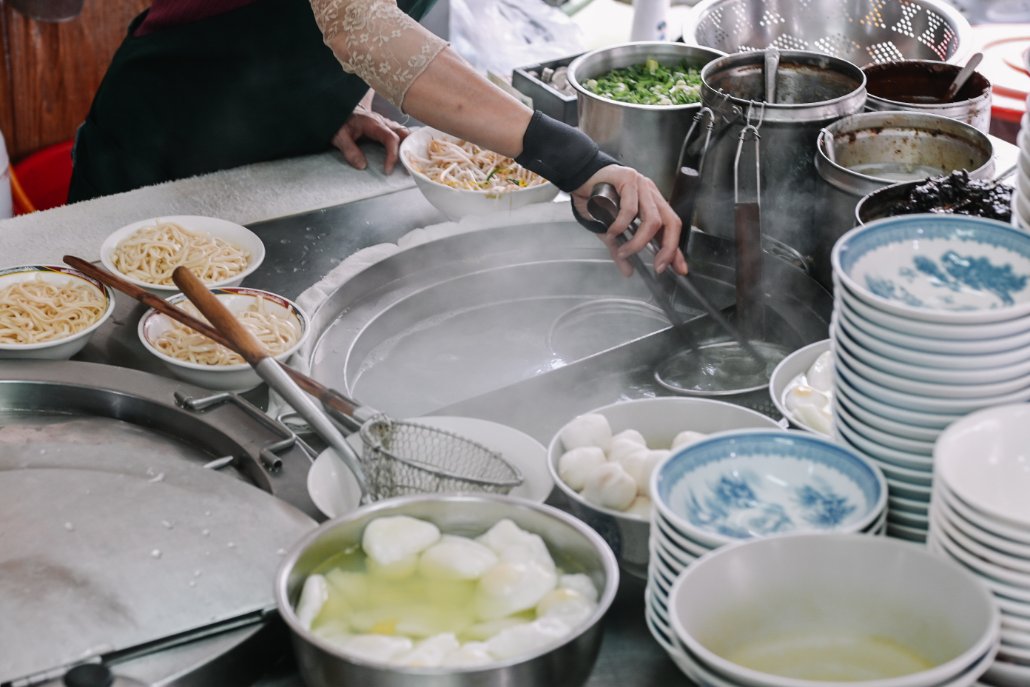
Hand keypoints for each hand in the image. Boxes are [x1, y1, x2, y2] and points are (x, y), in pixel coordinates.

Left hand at [331, 104, 410, 173]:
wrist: (340, 108)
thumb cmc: (340, 121)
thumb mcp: (339, 136)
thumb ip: (349, 150)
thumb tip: (362, 166)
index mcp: (373, 124)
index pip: (390, 138)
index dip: (392, 155)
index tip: (388, 170)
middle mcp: (384, 122)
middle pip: (404, 134)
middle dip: (408, 151)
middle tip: (407, 169)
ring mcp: (387, 124)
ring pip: (405, 133)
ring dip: (409, 147)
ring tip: (410, 164)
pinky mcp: (388, 128)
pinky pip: (402, 135)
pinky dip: (407, 144)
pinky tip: (407, 155)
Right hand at [571, 165, 687, 276]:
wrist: (579, 177)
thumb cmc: (596, 200)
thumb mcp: (612, 231)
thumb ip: (621, 250)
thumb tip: (628, 271)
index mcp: (653, 204)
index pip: (671, 228)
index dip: (676, 250)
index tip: (679, 269)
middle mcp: (651, 194)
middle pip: (671, 222)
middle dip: (668, 249)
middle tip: (658, 266)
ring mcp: (642, 185)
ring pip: (652, 219)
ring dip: (639, 242)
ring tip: (624, 251)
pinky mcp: (628, 179)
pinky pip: (630, 209)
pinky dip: (621, 226)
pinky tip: (612, 232)